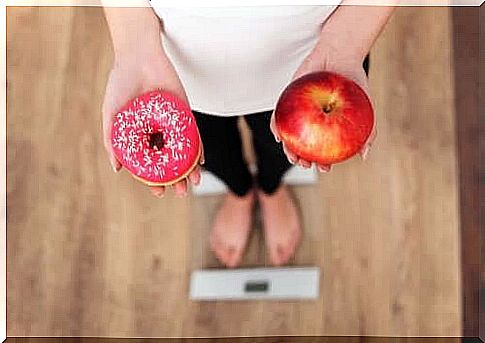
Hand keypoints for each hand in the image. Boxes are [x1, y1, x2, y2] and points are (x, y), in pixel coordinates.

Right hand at [102, 51, 203, 197]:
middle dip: (175, 179)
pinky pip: (194, 134)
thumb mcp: (112, 115)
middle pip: (170, 162)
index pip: (150, 164)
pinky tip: (201, 162)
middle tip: (179, 192)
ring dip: (189, 169)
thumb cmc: (120, 85)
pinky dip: (198, 149)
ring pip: (183, 152)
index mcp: (141, 137)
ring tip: (192, 184)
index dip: (155, 180)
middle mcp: (158, 134)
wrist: (138, 57)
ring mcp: (173, 125)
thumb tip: (117, 168)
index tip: (159, 192)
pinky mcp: (185, 114)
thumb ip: (113, 141)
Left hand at [270, 51, 375, 172]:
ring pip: (290, 135)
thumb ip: (368, 131)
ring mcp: (299, 112)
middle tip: (306, 164)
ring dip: (289, 149)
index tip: (326, 169)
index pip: (324, 150)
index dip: (324, 162)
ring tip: (293, 156)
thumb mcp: (365, 107)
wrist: (340, 54)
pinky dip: (277, 127)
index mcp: (329, 127)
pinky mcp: (287, 100)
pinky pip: (279, 117)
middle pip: (305, 146)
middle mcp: (313, 122)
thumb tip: (364, 155)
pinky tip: (279, 136)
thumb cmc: (353, 81)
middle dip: (303, 159)